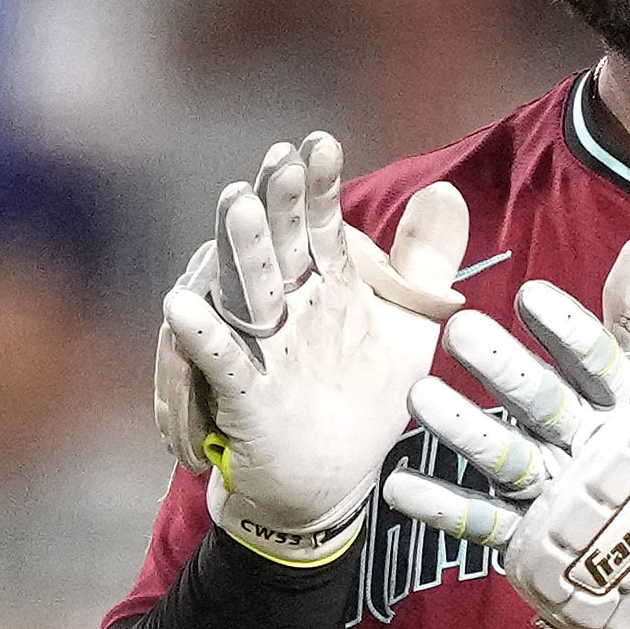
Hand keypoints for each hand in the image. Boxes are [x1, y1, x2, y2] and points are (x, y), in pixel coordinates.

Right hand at [156, 137, 470, 569]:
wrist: (325, 484)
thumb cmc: (358, 398)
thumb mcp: (406, 329)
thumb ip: (424, 262)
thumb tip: (445, 189)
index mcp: (321, 281)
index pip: (318, 222)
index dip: (318, 184)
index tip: (322, 144)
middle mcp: (282, 304)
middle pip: (275, 243)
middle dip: (276, 201)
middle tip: (279, 162)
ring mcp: (256, 345)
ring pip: (240, 289)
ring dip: (237, 248)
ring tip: (236, 203)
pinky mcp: (239, 393)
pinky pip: (217, 360)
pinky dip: (200, 334)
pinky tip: (183, 307)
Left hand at [381, 242, 629, 628]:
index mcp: (628, 407)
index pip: (598, 362)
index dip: (569, 330)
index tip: (532, 293)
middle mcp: (594, 449)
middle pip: (546, 405)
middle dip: (506, 370)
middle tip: (460, 329)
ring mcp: (563, 499)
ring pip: (508, 459)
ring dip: (464, 430)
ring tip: (419, 396)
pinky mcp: (534, 545)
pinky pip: (483, 523)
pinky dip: (443, 508)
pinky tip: (398, 486)